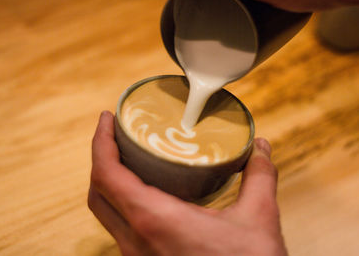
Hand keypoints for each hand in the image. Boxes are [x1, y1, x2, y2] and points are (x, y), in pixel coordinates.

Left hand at [88, 111, 286, 255]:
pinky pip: (120, 229)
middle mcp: (136, 240)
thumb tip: (260, 148)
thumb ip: (259, 177)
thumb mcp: (257, 220)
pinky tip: (145, 193)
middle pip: (97, 192)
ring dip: (108, 181)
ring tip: (127, 157)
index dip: (99, 142)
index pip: (106, 174)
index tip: (106, 118)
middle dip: (100, 158)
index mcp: (154, 220)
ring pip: (105, 212)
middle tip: (115, 134)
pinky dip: (121, 202)